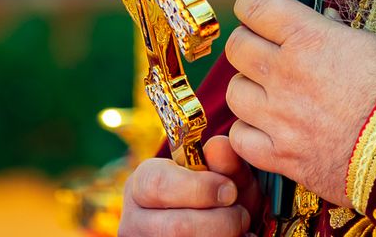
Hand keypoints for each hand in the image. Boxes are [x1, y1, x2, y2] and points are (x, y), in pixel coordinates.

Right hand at [118, 135, 259, 236]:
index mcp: (141, 186)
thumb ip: (225, 161)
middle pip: (174, 227)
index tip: (230, 191)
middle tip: (241, 217)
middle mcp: (133, 222)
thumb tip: (220, 147)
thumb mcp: (223, 177)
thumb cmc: (215, 200)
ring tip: (241, 231)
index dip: (199, 188)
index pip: (157, 183)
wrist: (213, 229)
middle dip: (220, 222)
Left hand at [223, 0, 375, 206]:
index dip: (251, 5)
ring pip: (234, 92)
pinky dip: (248, 133)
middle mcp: (285, 72)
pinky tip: (266, 130)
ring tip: (266, 93)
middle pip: (237, 47)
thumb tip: (327, 23)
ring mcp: (279, 116)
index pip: (255, 7)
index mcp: (309, 37)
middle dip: (246, 44)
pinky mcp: (281, 156)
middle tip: (261, 50)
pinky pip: (241, 139)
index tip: (254, 9)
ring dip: (248, 89)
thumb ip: (342, 34)